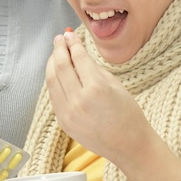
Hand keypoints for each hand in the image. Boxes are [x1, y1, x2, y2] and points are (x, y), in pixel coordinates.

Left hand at [46, 31, 153, 164]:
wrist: (129, 146)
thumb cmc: (128, 114)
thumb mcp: (114, 85)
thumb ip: (93, 68)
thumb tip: (77, 52)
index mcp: (96, 88)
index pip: (78, 58)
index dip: (72, 43)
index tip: (69, 34)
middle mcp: (78, 101)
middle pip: (60, 67)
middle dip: (58, 49)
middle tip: (59, 40)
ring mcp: (68, 113)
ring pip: (51, 81)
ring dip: (51, 63)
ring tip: (55, 53)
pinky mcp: (63, 122)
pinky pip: (53, 96)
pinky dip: (53, 81)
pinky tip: (56, 72)